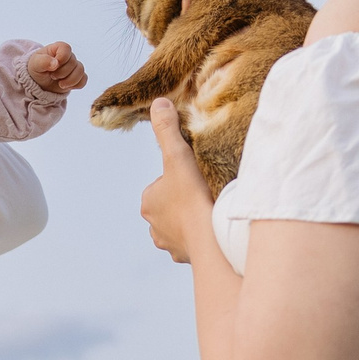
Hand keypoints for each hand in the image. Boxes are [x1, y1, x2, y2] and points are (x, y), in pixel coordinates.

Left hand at [26, 42, 87, 94]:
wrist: (39, 81)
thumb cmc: (37, 68)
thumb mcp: (35, 64)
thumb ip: (43, 61)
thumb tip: (56, 63)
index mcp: (58, 48)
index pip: (66, 49)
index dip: (62, 58)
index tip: (54, 66)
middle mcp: (68, 56)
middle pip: (73, 63)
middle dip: (62, 73)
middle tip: (52, 76)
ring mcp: (74, 66)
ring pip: (80, 71)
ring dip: (70, 80)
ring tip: (60, 84)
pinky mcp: (77, 76)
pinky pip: (83, 80)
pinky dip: (76, 85)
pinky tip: (66, 86)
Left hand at [139, 97, 212, 264]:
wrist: (210, 238)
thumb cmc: (193, 197)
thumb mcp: (178, 156)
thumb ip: (168, 130)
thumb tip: (158, 103)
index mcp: (148, 201)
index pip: (164, 182)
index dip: (182, 177)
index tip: (197, 179)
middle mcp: (152, 224)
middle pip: (171, 204)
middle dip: (186, 200)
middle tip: (205, 194)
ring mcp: (167, 242)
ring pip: (179, 225)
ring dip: (192, 219)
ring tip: (209, 212)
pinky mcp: (182, 256)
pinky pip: (190, 244)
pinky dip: (198, 237)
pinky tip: (210, 230)